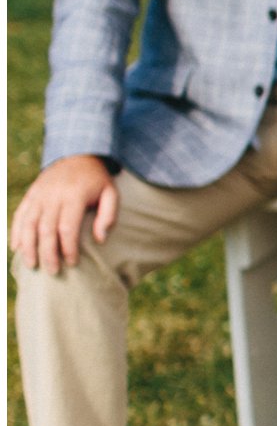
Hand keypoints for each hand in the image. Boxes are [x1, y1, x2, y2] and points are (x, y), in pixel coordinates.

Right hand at [9, 155, 117, 275]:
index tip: (72, 264)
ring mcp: (39, 194)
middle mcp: (52, 195)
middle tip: (52, 272)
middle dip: (47, 252)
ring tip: (31, 265)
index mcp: (74, 196)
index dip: (68, 248)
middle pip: (46, 229)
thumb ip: (109, 216)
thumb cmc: (97, 180)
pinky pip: (20, 214)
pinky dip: (16, 232)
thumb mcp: (111, 193)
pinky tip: (16, 248)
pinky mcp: (31, 194)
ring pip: (29, 223)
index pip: (67, 227)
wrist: (78, 153)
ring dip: (28, 246)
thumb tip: (100, 240)